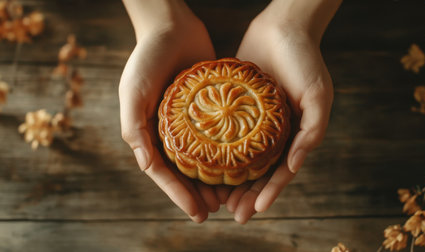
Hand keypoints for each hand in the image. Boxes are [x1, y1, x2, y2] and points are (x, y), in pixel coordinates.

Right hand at [119, 0, 229, 222]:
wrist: (171, 25)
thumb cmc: (147, 57)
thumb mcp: (132, 92)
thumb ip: (135, 129)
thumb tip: (147, 167)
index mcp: (149, 133)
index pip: (164, 173)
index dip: (179, 195)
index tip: (198, 213)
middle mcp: (170, 131)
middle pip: (185, 171)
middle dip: (199, 193)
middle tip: (218, 209)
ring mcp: (190, 121)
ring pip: (204, 158)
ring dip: (215, 179)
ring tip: (231, 196)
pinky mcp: (209, 109)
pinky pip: (219, 135)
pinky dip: (227, 152)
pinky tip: (241, 164)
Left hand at [226, 0, 339, 223]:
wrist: (283, 27)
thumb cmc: (305, 60)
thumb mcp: (318, 96)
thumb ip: (311, 132)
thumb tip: (295, 166)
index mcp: (294, 134)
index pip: (281, 172)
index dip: (270, 192)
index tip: (255, 210)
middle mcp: (272, 132)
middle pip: (258, 171)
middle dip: (247, 194)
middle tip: (232, 213)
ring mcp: (253, 121)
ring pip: (239, 158)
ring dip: (230, 180)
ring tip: (216, 199)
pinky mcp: (234, 107)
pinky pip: (224, 133)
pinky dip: (216, 151)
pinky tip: (204, 164)